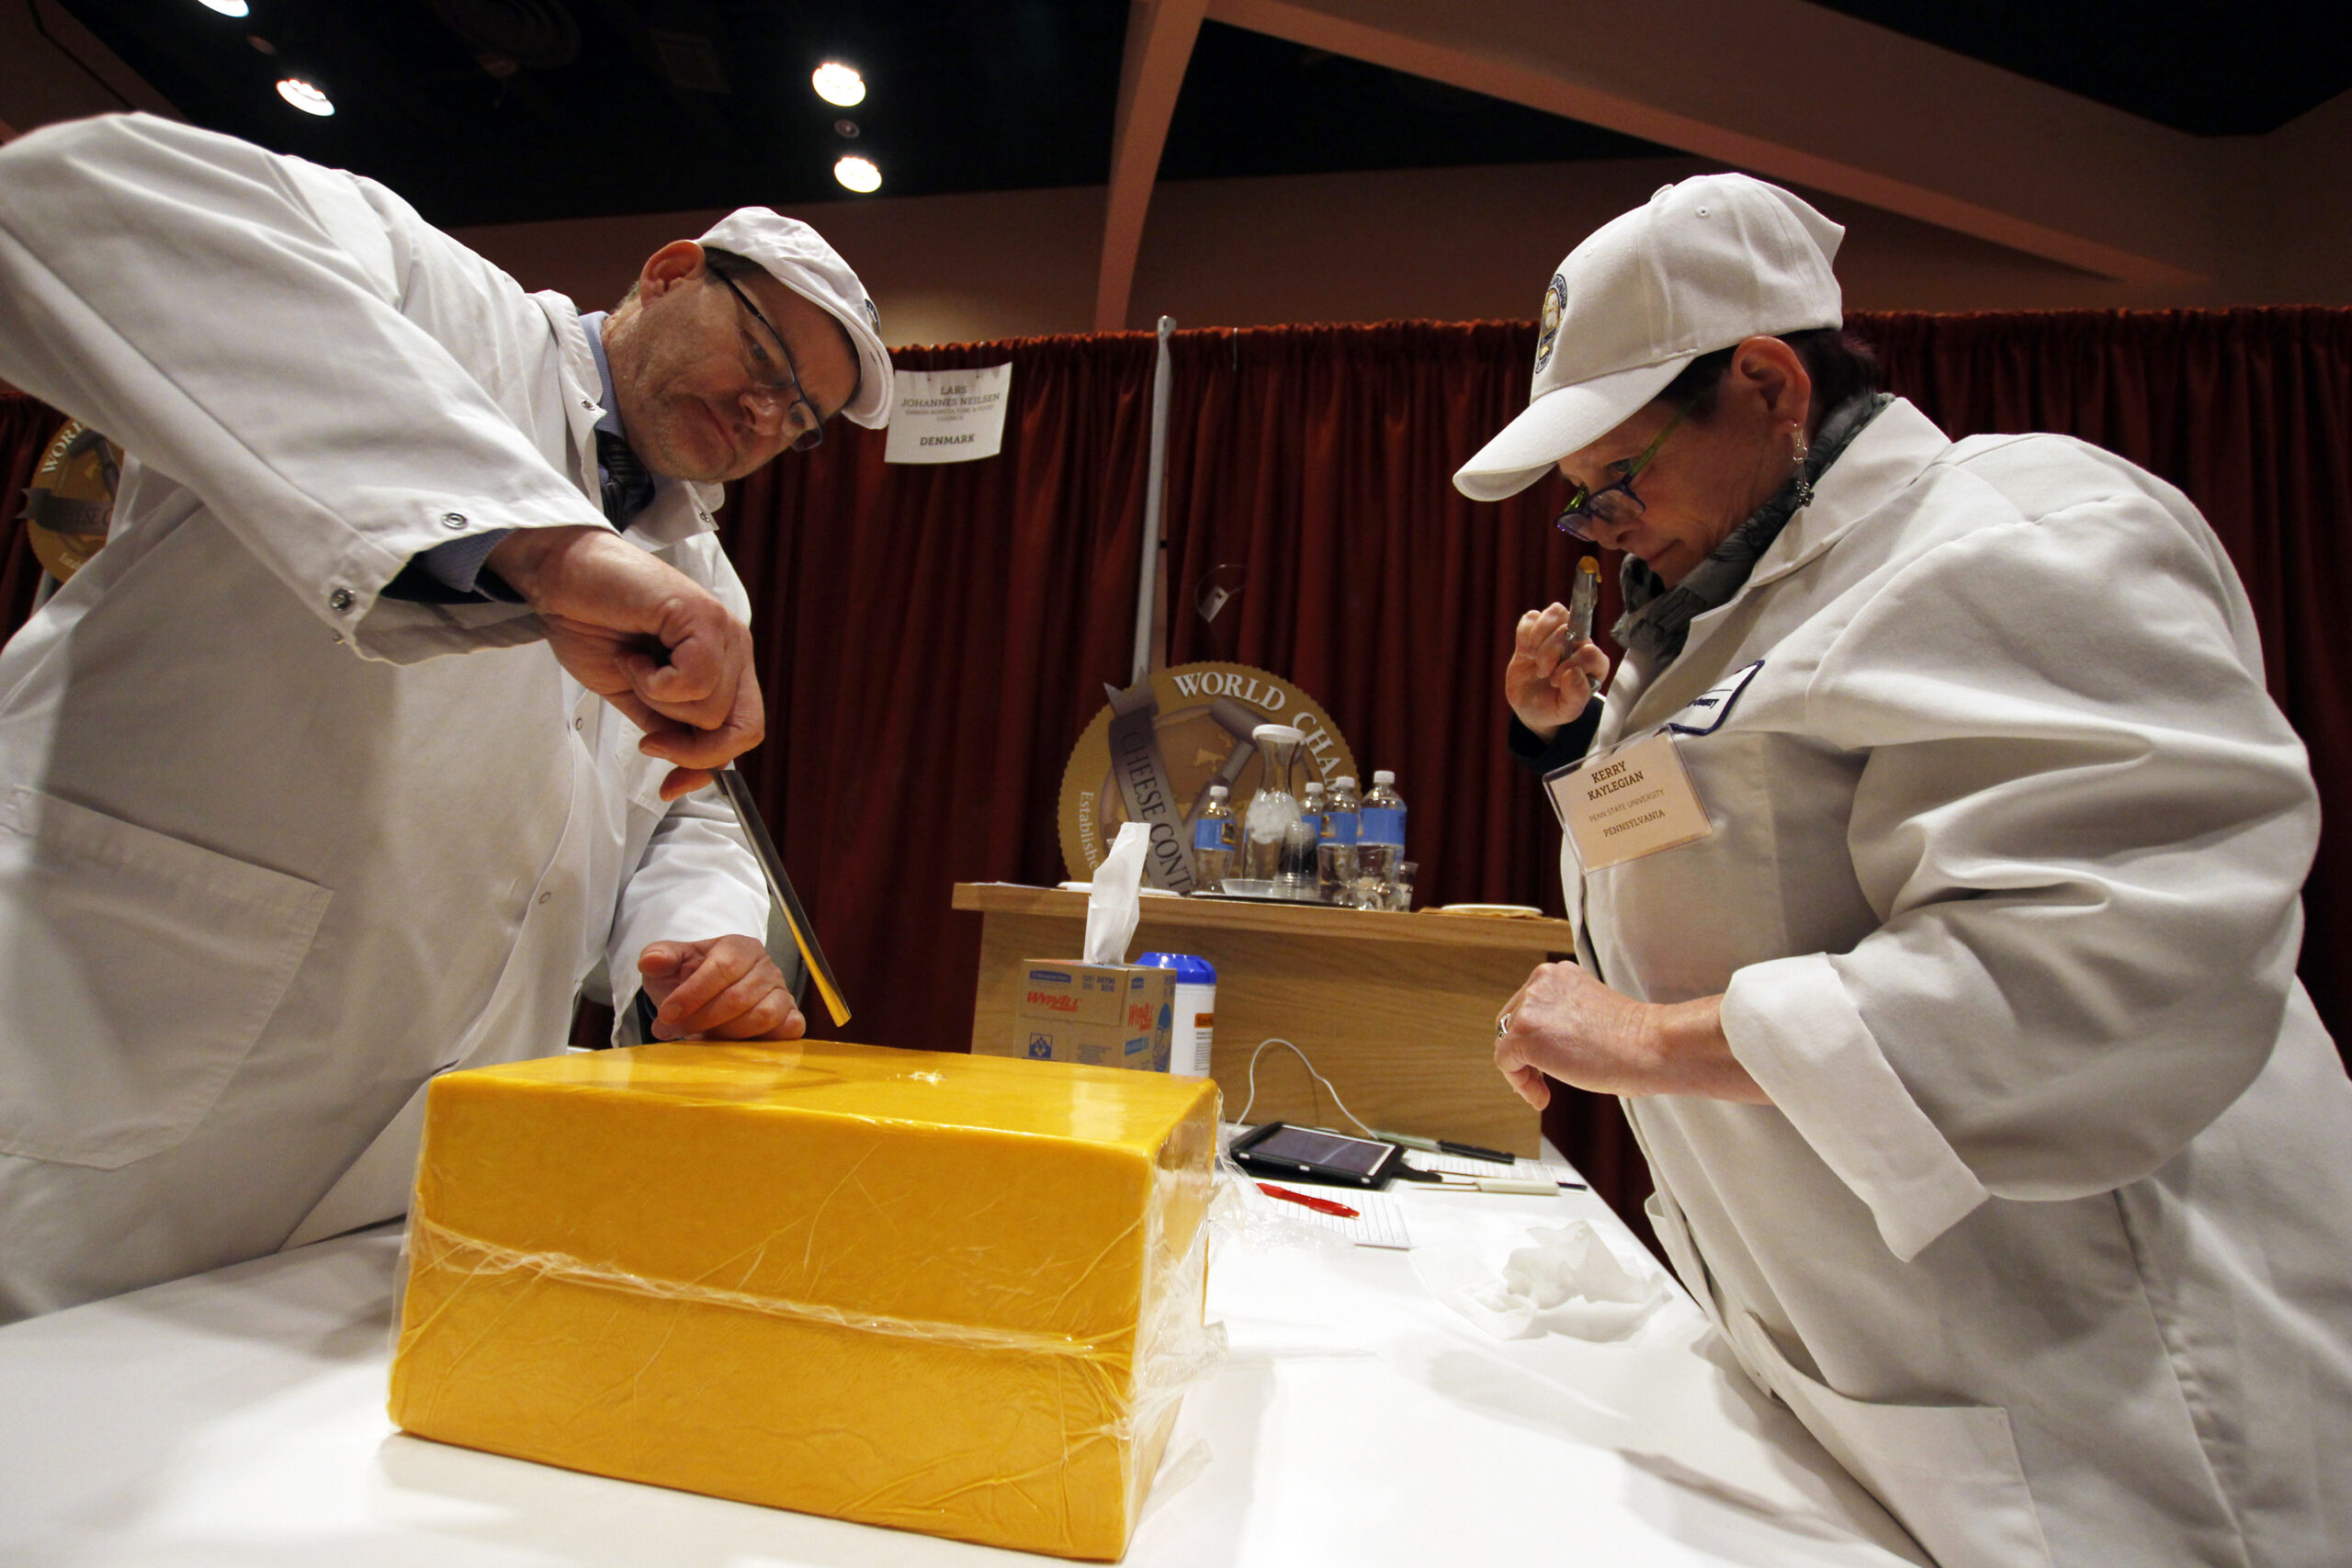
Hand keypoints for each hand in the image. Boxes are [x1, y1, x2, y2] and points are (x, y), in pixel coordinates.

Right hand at [489, 526, 763, 798]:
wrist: (562, 579)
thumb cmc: (594, 625)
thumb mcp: (635, 696)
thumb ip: (668, 729)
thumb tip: (687, 772)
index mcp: (724, 667)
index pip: (743, 732)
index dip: (708, 766)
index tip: (668, 785)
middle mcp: (733, 649)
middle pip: (741, 731)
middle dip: (689, 749)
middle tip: (648, 735)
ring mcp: (723, 631)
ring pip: (711, 710)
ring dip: (658, 700)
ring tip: (634, 664)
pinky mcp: (703, 616)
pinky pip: (694, 681)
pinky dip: (653, 681)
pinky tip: (635, 655)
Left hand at [638, 934, 804, 1040]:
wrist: (707, 997)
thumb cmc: (690, 978)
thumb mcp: (670, 965)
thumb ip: (658, 957)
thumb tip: (652, 960)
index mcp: (739, 947)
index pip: (722, 968)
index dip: (693, 993)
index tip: (667, 1013)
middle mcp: (766, 967)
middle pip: (738, 996)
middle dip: (702, 1018)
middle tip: (676, 1030)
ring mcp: (782, 993)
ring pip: (762, 1016)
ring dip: (726, 1032)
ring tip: (702, 1037)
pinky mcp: (791, 1017)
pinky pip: (789, 1029)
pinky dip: (767, 1038)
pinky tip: (738, 1043)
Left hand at [1492, 962, 1765, 1107]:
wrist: (1651, 1046)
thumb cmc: (1634, 1040)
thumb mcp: (1589, 1014)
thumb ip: (1563, 1017)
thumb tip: (1543, 1041)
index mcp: (1558, 973)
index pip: (1528, 1006)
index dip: (1534, 1039)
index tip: (1552, 1062)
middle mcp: (1540, 980)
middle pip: (1511, 1022)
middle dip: (1524, 1054)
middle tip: (1543, 1081)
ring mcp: (1530, 1004)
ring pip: (1507, 1043)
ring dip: (1523, 1071)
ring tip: (1545, 1092)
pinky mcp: (1524, 1032)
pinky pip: (1505, 1063)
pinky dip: (1520, 1084)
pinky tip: (1543, 1098)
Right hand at [1506, 603, 1610, 740]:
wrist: (1530, 707)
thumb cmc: (1554, 708)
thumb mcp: (1567, 710)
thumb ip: (1576, 695)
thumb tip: (1574, 673)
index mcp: (1593, 663)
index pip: (1590, 651)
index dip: (1571, 664)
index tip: (1556, 681)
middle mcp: (1579, 644)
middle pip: (1570, 627)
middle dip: (1550, 651)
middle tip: (1542, 672)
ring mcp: (1557, 634)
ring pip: (1555, 612)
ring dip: (1539, 636)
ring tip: (1532, 657)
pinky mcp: (1535, 632)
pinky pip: (1531, 617)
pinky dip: (1524, 634)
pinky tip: (1525, 652)